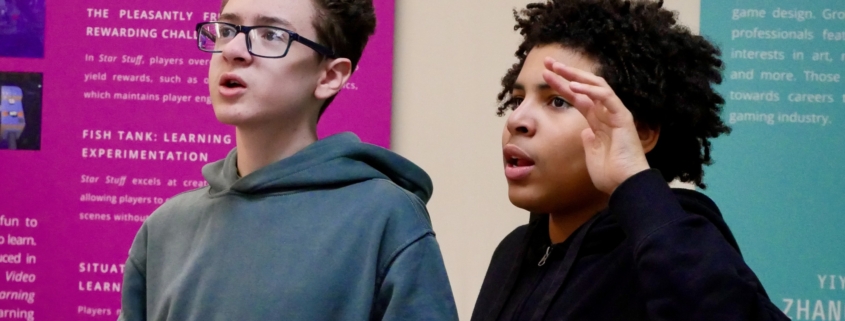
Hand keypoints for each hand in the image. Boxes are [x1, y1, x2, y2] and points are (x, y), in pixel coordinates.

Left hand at [542, 57, 649, 193]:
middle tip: (548, 62)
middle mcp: (606, 113)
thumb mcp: (591, 154)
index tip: (544, 75)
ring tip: (559, 69)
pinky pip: (608, 98)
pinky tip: (576, 86)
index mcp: (597, 121)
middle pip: (584, 86)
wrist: (624, 185)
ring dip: (576, 76)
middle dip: (566, 72)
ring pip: (596, 86)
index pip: (577, 97)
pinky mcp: (623, 118)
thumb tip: (583, 132)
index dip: (561, 84)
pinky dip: (592, 91)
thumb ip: (587, 140)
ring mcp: (616, 114)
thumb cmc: (609, 173)